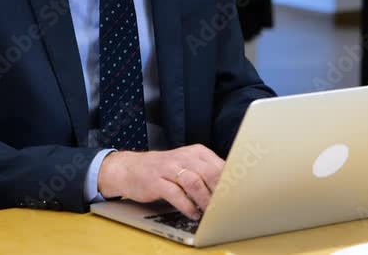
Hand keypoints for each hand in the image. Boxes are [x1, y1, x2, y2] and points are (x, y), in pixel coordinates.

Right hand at [97, 144, 224, 219]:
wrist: (129, 168)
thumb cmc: (163, 169)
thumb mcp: (187, 164)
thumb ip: (207, 173)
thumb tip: (231, 189)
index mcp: (196, 152)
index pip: (220, 165)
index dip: (230, 182)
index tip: (238, 197)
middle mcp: (183, 157)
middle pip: (209, 173)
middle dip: (219, 192)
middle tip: (225, 207)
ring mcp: (169, 168)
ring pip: (194, 182)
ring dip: (204, 200)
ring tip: (209, 213)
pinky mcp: (156, 181)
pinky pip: (176, 194)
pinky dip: (187, 206)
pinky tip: (193, 214)